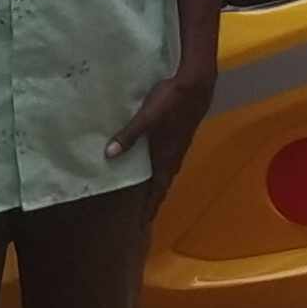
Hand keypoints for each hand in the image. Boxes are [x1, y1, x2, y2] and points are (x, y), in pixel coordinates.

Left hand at [108, 62, 215, 202]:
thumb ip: (129, 136)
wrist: (197, 83)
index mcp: (166, 157)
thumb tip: (109, 156)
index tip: (143, 224)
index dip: (150, 207)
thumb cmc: (171, 101)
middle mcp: (174, 155)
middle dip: (153, 199)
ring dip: (157, 183)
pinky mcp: (179, 134)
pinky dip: (159, 167)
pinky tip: (152, 161)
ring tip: (146, 192)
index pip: (158, 190)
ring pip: (166, 171)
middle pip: (163, 184)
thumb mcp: (147, 118)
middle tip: (142, 214)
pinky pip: (168, 159)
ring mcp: (178, 145)